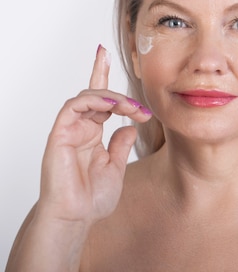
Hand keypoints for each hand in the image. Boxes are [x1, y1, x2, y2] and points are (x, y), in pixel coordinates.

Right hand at [37, 45, 151, 225]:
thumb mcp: (115, 167)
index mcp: (92, 133)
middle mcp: (80, 128)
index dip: (102, 75)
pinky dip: (94, 101)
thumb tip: (129, 126)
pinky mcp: (59, 134)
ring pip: (87, 97)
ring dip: (112, 97)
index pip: (99, 100)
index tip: (108, 53)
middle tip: (142, 108)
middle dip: (120, 94)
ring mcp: (68, 130)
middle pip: (96, 94)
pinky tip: (113, 106)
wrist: (75, 218)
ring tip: (132, 108)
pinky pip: (73, 107)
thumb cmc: (91, 198)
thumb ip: (121, 144)